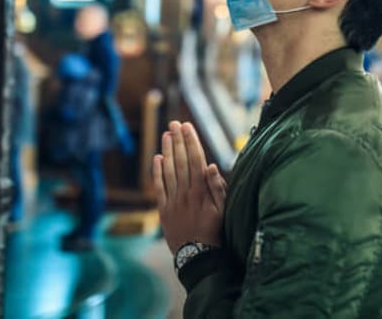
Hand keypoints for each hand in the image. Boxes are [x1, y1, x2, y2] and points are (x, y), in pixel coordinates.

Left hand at [153, 121, 227, 254]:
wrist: (198, 257)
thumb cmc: (215, 233)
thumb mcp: (223, 211)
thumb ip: (217, 187)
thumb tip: (210, 165)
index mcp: (201, 191)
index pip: (195, 160)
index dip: (191, 142)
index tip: (187, 126)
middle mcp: (185, 193)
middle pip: (181, 161)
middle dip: (178, 141)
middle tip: (174, 123)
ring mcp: (173, 201)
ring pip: (169, 170)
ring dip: (167, 151)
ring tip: (166, 135)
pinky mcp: (164, 209)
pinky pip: (159, 186)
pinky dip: (157, 171)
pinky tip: (157, 158)